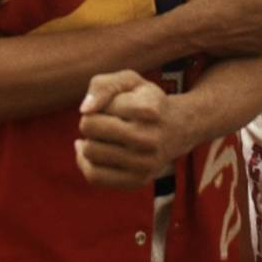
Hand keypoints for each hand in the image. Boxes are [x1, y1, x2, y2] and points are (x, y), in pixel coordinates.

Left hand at [74, 71, 174, 189]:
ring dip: (88, 141)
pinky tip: (89, 150)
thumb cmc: (144, 100)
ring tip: (101, 136)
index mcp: (149, 109)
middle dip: (89, 120)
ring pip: (89, 152)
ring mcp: (145, 163)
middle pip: (89, 127)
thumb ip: (103, 86)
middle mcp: (150, 138)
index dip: (100, 103)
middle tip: (102, 120)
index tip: (114, 104)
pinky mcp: (138, 180)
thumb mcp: (128, 81)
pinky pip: (95, 176)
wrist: (176, 128)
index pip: (99, 106)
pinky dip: (84, 162)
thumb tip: (85, 110)